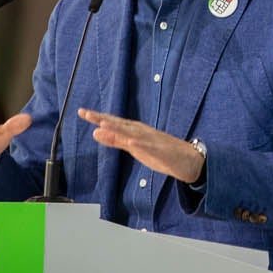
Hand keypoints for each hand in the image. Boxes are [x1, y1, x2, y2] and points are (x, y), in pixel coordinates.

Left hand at [78, 110, 205, 182]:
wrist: (190, 160)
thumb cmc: (161, 153)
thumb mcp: (134, 147)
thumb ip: (115, 140)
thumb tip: (95, 132)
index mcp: (135, 132)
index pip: (114, 123)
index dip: (98, 118)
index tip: (82, 112)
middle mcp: (143, 133)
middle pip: (121, 125)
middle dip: (104, 119)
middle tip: (86, 113)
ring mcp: (153, 141)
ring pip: (133, 134)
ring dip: (119, 129)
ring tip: (103, 123)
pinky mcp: (163, 152)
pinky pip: (151, 148)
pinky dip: (141, 144)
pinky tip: (131, 142)